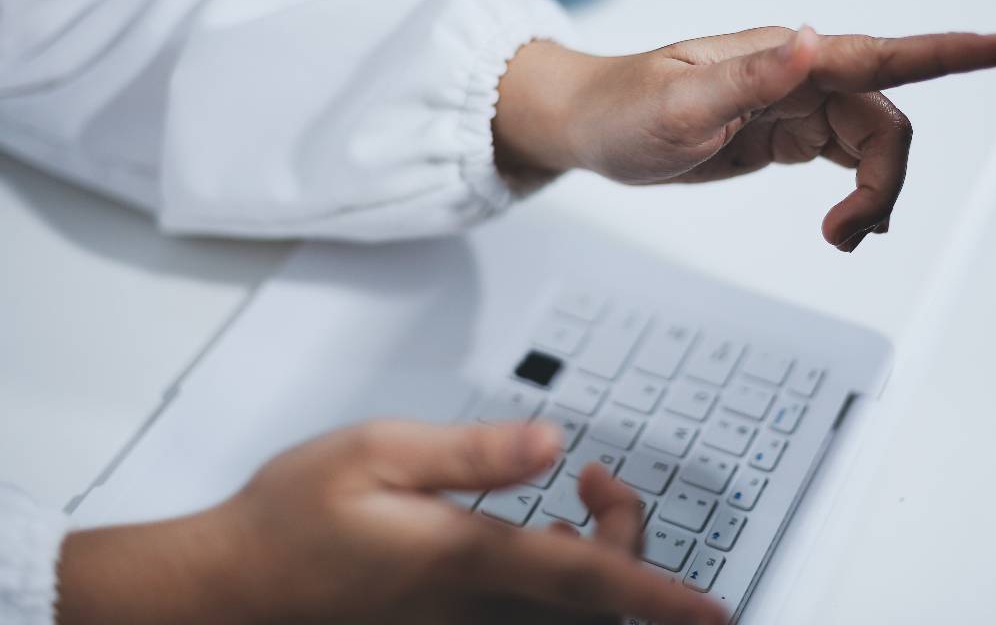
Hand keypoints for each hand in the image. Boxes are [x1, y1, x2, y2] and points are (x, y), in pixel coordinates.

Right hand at [58, 420, 726, 624]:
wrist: (232, 587)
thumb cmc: (294, 517)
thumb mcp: (377, 452)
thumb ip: (473, 453)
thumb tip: (551, 443)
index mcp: (465, 559)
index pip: (586, 581)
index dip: (657, 595)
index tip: (710, 610)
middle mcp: (474, 609)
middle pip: (591, 605)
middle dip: (628, 547)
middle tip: (597, 478)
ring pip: (566, 620)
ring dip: (598, 569)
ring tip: (578, 501)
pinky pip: (530, 621)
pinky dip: (561, 586)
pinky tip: (535, 539)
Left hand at [495, 26, 995, 251]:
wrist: (591, 127)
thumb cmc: (622, 109)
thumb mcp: (677, 104)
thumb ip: (749, 77)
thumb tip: (813, 41)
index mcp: (780, 57)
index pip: (873, 56)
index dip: (939, 54)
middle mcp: (796, 74)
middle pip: (882, 122)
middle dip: (884, 180)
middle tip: (847, 234)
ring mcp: (791, 104)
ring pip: (869, 145)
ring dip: (872, 193)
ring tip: (840, 237)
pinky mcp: (781, 133)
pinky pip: (844, 157)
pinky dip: (857, 192)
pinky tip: (844, 221)